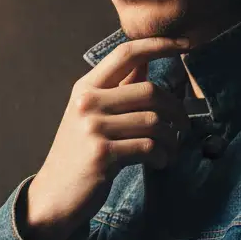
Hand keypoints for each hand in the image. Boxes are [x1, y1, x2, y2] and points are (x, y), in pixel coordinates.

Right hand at [25, 37, 191, 239]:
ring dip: (172, 139)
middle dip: (176, 111)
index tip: (186, 44)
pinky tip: (158, 162)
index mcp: (86, 87)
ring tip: (169, 150)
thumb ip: (118, 89)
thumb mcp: (92, 115)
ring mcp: (93, 128)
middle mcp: (87, 102)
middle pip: (151, 91)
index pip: (126, 54)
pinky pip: (149, 146)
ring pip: (155, 122)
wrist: (53, 196)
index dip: (159, 45)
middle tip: (182, 127)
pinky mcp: (102, 154)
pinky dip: (162, 156)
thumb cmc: (79, 154)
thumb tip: (146, 61)